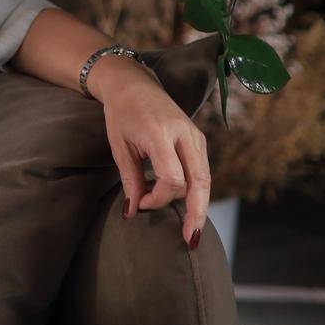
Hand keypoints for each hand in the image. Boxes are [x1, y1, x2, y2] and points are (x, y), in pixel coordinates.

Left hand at [95, 59, 210, 248]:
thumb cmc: (121, 114)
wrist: (133, 84)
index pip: (172, 178)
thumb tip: (133, 212)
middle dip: (196, 213)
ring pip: (205, 178)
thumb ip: (130, 180)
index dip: (158, 198)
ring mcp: (196, 136)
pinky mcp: (199, 139)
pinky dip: (195, 191)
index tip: (140, 204)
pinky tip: (187, 208)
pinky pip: (202, 171)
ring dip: (197, 205)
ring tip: (192, 231)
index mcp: (161, 133)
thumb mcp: (120, 146)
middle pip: (199, 181)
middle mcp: (185, 134)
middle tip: (191, 240)